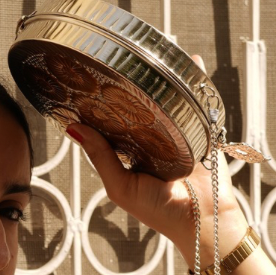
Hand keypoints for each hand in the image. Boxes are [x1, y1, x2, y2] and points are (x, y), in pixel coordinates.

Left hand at [65, 56, 248, 268]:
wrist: (202, 220)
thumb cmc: (158, 211)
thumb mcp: (121, 186)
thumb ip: (100, 157)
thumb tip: (73, 128)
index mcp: (130, 156)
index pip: (112, 125)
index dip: (101, 106)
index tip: (87, 82)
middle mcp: (152, 144)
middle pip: (139, 108)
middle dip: (132, 87)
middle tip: (119, 59)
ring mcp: (177, 136)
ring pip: (167, 101)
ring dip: (163, 80)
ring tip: (153, 54)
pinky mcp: (201, 131)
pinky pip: (197, 103)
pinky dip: (195, 84)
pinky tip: (190, 62)